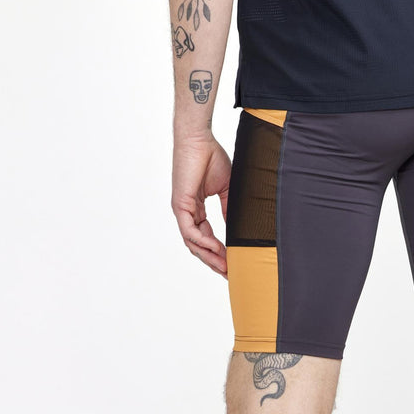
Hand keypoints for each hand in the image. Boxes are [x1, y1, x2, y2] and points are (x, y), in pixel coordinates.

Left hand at [171, 134, 231, 276]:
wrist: (199, 139)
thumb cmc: (211, 157)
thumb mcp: (226, 189)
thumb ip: (227, 209)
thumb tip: (234, 227)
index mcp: (195, 209)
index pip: (205, 237)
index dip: (218, 252)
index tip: (232, 263)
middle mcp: (186, 212)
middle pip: (198, 245)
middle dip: (214, 261)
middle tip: (229, 273)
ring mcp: (182, 210)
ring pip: (193, 242)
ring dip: (209, 256)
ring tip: (225, 266)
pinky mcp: (180, 204)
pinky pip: (190, 231)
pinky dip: (203, 241)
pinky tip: (216, 248)